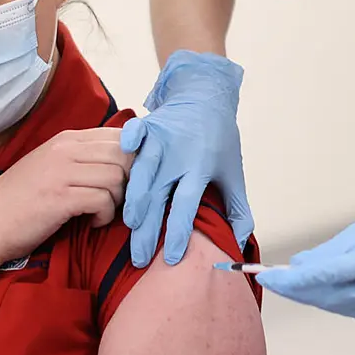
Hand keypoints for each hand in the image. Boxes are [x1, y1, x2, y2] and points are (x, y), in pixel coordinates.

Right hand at [0, 128, 133, 260]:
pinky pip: (103, 200)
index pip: (119, 135)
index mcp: (66, 139)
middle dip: (130, 180)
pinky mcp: (60, 198)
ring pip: (117, 176)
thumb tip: (124, 159)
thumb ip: (81, 157)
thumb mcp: (50, 166)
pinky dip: (105, 215)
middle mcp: (65, 149)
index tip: (129, 179)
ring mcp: (61, 172)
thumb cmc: (20, 200)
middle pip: (124, 153)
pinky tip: (92, 222)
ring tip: (101, 211)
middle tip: (117, 199)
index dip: (134, 157)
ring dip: (118, 200)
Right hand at [121, 51, 253, 267]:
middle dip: (148, 229)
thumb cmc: (219, 139)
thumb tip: (238, 243)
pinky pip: (133, 135)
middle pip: (159, 196)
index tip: (173, 257)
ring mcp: (161, 139)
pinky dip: (126, 144)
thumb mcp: (233, 173)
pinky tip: (116, 162)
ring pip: (141, 172)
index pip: (187, 205)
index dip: (179, 232)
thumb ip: (237, 209)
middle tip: (139, 258)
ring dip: (133, 199)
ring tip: (127, 225)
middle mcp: (179, 155)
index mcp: (200, 168)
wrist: (206, 96)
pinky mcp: (147, 126)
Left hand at [256, 206, 354, 320]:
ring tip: (284, 280)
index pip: (324, 276)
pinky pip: (341, 308)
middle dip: (291, 288)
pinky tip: (312, 286)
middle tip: (267, 278)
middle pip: (323, 295)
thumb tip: (296, 266)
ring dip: (304, 293)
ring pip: (329, 304)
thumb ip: (325, 253)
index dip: (291, 280)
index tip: (266, 277)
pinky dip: (323, 297)